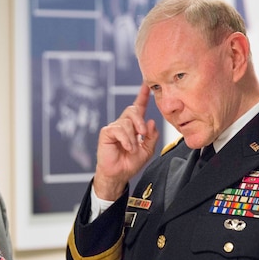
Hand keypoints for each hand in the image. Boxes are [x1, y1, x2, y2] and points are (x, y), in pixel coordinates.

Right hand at [93, 83, 158, 199]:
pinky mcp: (106, 133)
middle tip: (143, 133)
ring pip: (127, 122)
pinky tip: (127, 147)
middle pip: (132, 110)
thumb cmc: (130, 163)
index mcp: (134, 126)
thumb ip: (152, 136)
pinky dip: (126, 140)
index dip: (143, 96)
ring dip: (133, 138)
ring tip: (132, 149)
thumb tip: (151, 122)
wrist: (119, 174)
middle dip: (139, 121)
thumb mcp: (147, 150)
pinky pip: (118, 129)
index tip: (147, 85)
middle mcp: (124, 124)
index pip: (139, 107)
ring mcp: (114, 128)